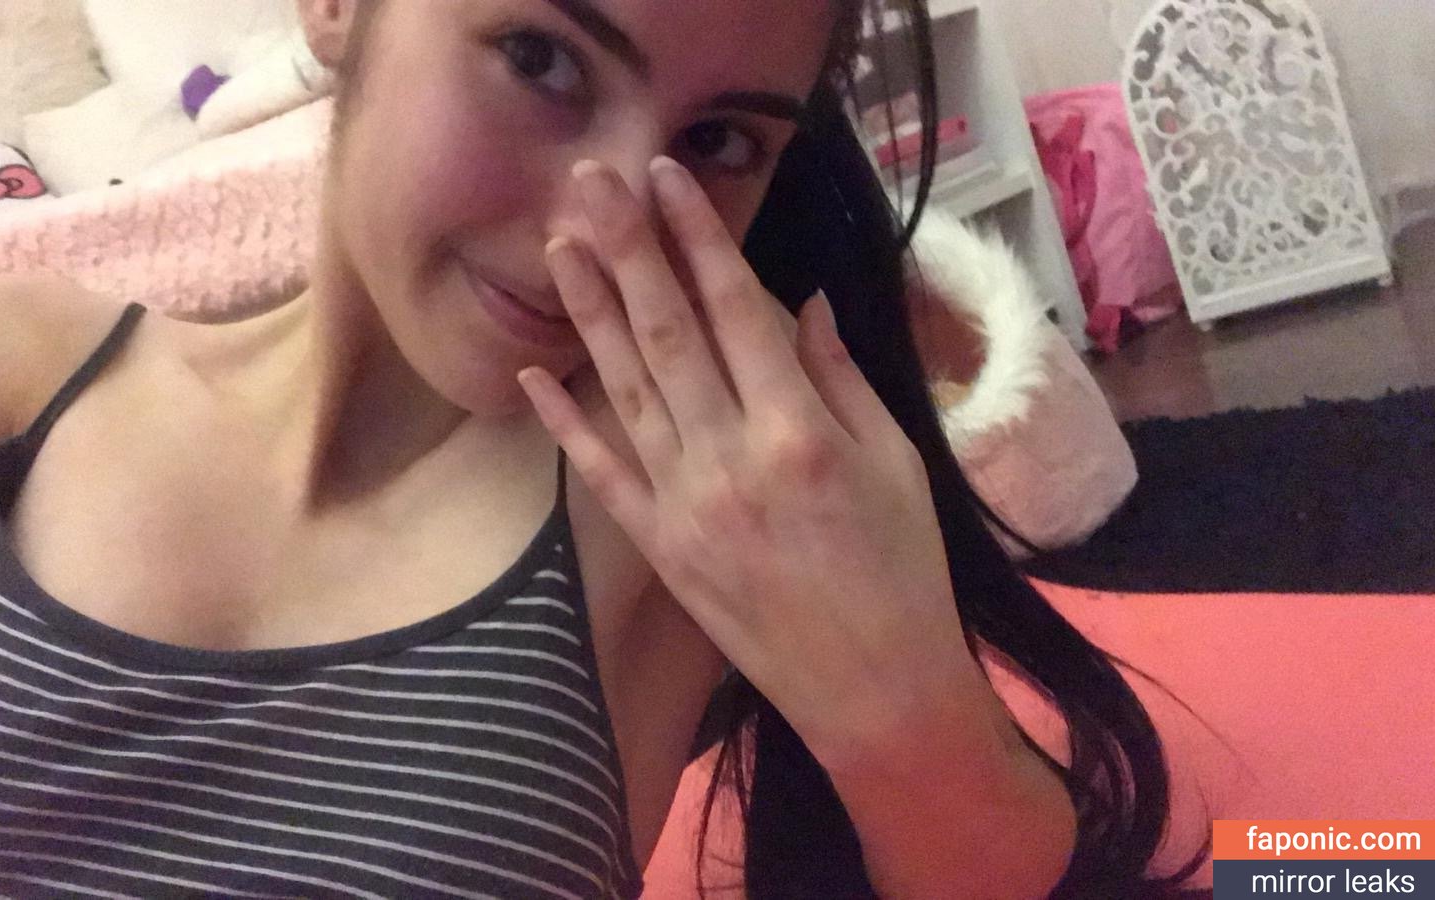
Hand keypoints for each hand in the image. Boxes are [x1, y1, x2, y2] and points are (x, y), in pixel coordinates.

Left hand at [516, 157, 974, 762]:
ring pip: (625, 388)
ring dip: (590, 312)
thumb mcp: (896, 461)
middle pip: (666, 333)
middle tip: (589, 182)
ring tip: (560, 244)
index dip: (697, 237)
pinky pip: (601, 474)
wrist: (873, 689)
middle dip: (627, 249)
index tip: (666, 178)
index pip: (735, 310)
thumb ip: (839, 378)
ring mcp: (685, 505)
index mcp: (800, 431)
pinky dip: (564, 422)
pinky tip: (533, 371)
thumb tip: (799, 304)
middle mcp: (730, 459)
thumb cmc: (901, 570)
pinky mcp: (659, 547)